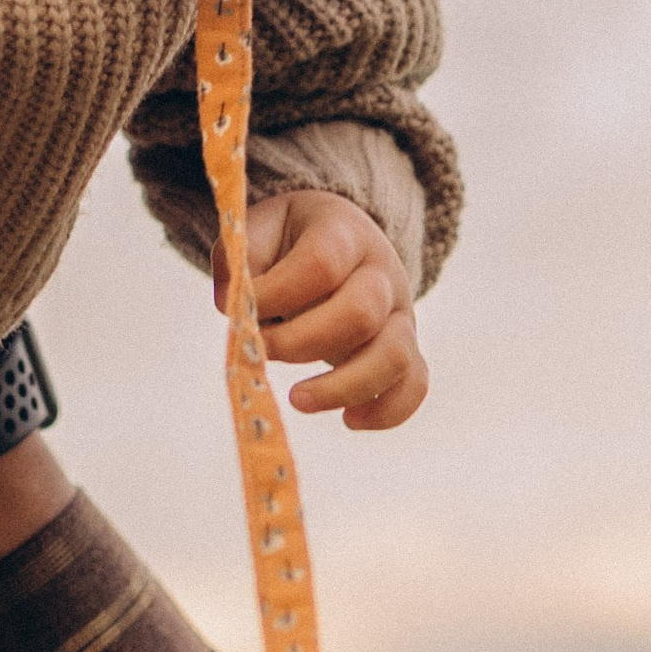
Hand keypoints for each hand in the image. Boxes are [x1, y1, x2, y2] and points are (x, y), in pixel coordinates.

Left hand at [213, 191, 426, 430]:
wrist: (338, 240)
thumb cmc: (288, 243)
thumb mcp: (258, 231)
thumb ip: (239, 261)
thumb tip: (235, 307)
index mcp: (344, 232)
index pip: (322, 263)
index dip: (278, 292)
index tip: (241, 310)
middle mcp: (381, 271)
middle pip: (362, 312)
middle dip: (302, 343)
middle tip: (263, 350)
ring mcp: (400, 312)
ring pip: (394, 354)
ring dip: (342, 386)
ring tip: (297, 400)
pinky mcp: (406, 348)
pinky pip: (415, 383)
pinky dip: (387, 411)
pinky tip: (349, 420)